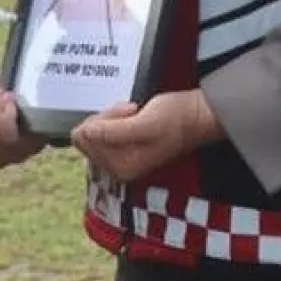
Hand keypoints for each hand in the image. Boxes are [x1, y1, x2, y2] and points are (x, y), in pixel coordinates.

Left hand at [70, 89, 222, 182]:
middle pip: (86, 135)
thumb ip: (113, 131)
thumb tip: (85, 134)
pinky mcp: (124, 149)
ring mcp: (120, 159)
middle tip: (131, 112)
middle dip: (105, 118)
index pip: (83, 139)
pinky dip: (115, 116)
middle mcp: (117, 169)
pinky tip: (134, 114)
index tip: (126, 114)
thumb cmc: (175, 119)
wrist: (196, 117)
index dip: (102, 119)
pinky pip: (103, 128)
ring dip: (111, 116)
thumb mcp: (144, 123)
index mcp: (120, 168)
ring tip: (134, 113)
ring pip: (94, 130)